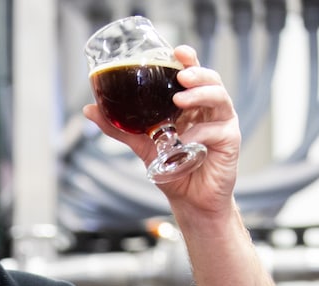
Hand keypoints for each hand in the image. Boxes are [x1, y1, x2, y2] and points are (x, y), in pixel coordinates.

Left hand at [82, 45, 241, 218]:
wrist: (188, 200)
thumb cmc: (172, 170)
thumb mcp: (140, 145)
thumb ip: (118, 127)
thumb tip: (89, 110)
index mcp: (189, 105)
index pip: (191, 75)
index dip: (186, 59)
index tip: (175, 51)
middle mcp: (207, 109)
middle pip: (209, 79)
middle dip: (196, 73)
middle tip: (180, 75)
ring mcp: (221, 123)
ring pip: (219, 97)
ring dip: (200, 95)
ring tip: (180, 99)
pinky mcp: (229, 140)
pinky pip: (216, 129)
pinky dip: (200, 132)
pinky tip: (188, 140)